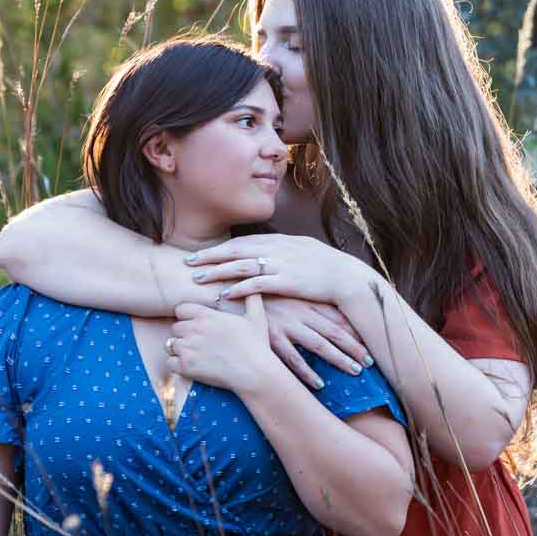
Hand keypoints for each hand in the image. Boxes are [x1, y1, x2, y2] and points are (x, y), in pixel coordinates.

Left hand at [169, 294, 276, 394]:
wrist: (254, 372)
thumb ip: (252, 298)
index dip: (187, 316)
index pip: (181, 309)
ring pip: (170, 345)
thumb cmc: (257, 345)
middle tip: (197, 342)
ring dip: (179, 349)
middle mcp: (194, 329)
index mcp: (207, 316)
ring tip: (194, 354)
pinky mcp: (186, 367)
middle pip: (175, 328)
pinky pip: (169, 363)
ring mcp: (188, 348)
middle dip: (184, 334)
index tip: (196, 324)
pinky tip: (190, 366)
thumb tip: (254, 288)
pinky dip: (177, 365)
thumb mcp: (257, 317)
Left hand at [186, 234, 370, 306]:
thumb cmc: (327, 268)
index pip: (242, 242)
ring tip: (198, 278)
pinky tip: (223, 294)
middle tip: (188, 261)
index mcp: (280, 242)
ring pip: (241, 265)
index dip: (220, 248)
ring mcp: (281, 264)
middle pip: (236, 250)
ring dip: (218, 271)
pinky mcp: (287, 281)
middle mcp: (277, 249)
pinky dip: (238, 288)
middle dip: (210, 256)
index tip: (200, 253)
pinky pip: (257, 284)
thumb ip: (283, 251)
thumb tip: (266, 254)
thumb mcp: (303, 251)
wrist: (348, 278)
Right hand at [261, 297, 371, 390]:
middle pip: (335, 331)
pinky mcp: (270, 338)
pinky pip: (293, 360)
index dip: (355, 329)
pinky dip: (308, 373)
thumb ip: (297, 297)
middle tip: (371, 361)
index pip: (337, 315)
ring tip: (356, 371)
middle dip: (355, 346)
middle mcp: (299, 312)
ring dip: (340, 359)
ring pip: (320, 345)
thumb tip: (313, 308)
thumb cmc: (251, 290)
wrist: (221, 291)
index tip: (370, 340)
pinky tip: (320, 385)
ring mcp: (285, 325)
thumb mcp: (279, 289)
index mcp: (303, 299)